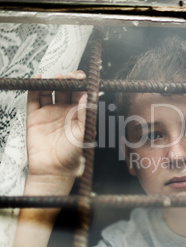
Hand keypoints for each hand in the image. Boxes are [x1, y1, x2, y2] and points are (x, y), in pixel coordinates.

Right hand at [26, 71, 86, 195]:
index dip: (80, 84)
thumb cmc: (72, 155)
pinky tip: (38, 80)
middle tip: (69, 75)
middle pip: (65, 89)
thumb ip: (85, 114)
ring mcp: (49, 112)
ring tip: (56, 77)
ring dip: (53, 82)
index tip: (81, 77)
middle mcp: (64, 111)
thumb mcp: (83, 133)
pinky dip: (35, 88)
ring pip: (50, 91)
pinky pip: (34, 98)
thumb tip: (88, 96)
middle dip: (67, 80)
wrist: (53, 169)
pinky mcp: (35, 116)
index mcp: (78, 114)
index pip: (80, 93)